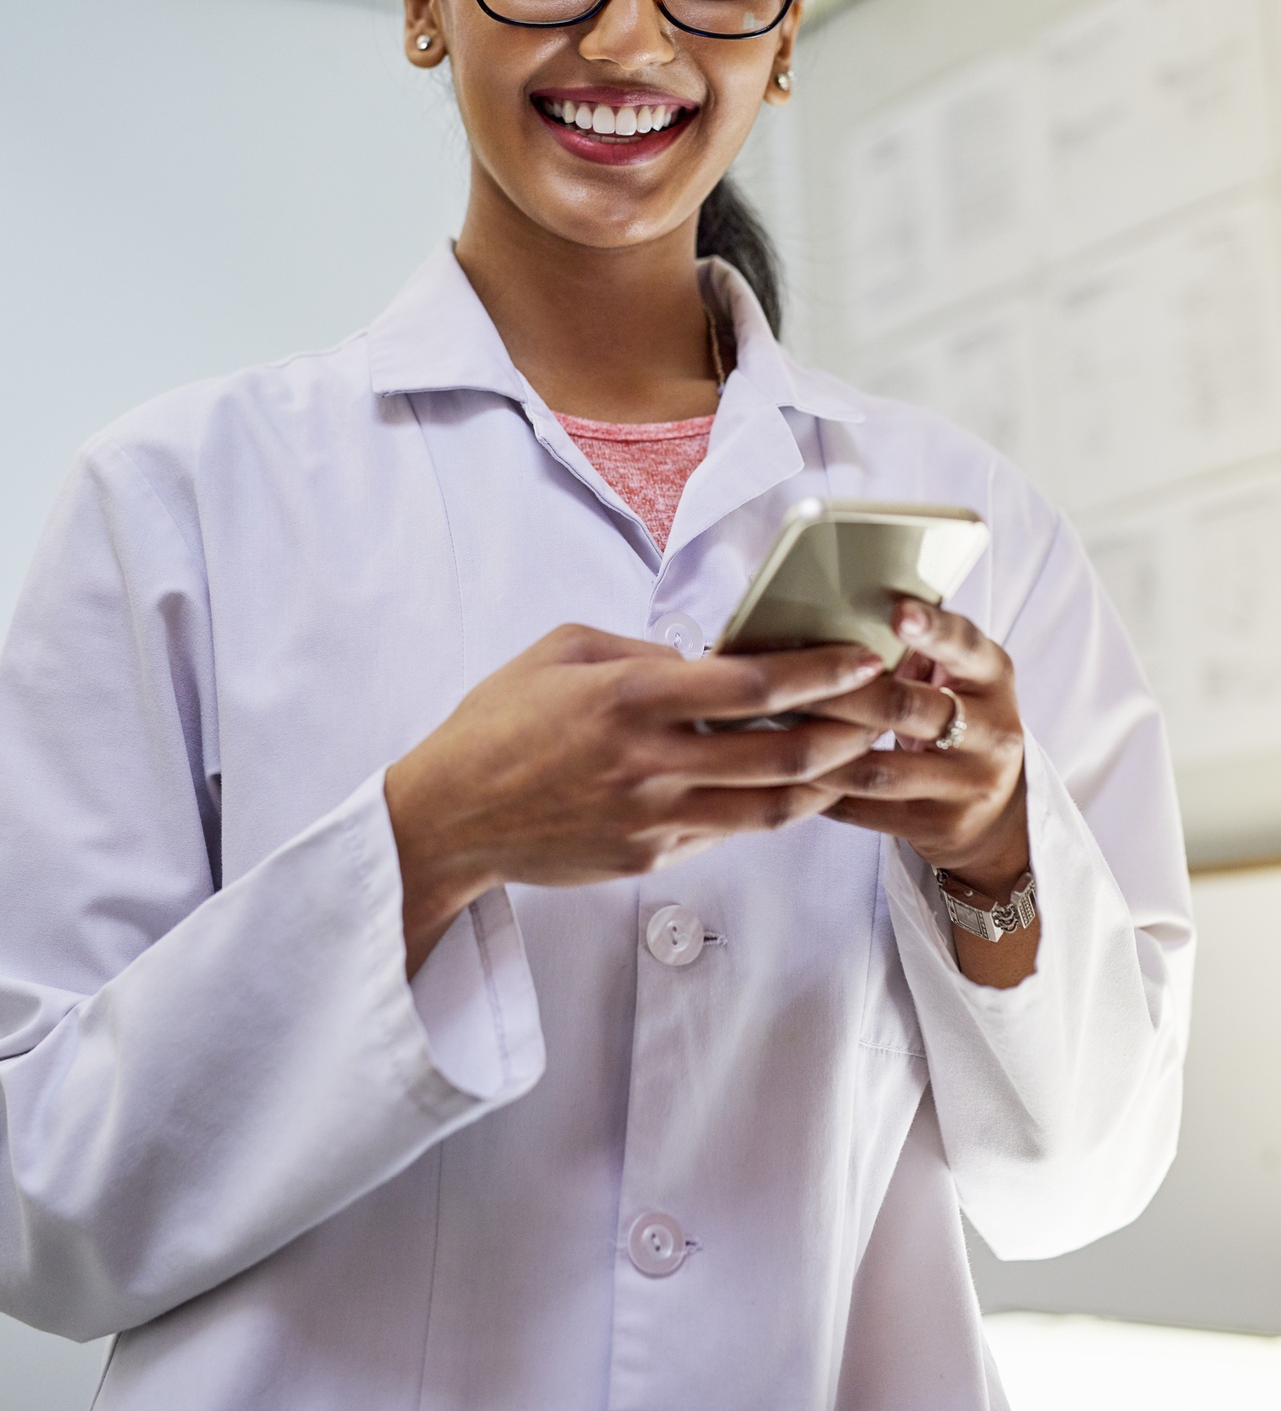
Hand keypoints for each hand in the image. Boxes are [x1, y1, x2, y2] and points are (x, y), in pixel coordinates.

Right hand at [385, 625, 883, 974]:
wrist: (449, 817)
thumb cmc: (500, 721)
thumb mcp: (563, 650)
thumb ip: (642, 649)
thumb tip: (708, 659)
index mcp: (632, 696)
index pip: (756, 684)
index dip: (823, 672)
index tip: (864, 658)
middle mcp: (651, 761)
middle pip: (783, 753)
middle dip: (848, 731)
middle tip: (885, 710)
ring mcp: (653, 819)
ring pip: (770, 808)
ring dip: (825, 782)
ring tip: (858, 755)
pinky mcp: (649, 858)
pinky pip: (727, 833)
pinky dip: (767, 809)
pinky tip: (788, 786)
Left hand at [809, 600, 1029, 901]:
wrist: (997, 810)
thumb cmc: (954, 717)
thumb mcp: (953, 676)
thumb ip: (912, 647)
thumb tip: (829, 611)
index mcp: (992, 675)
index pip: (965, 645)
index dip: (931, 630)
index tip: (898, 614)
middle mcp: (994, 730)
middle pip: (911, 708)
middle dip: (846, 696)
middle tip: (791, 683)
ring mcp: (972, 784)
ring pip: (883, 768)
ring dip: (821, 750)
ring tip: (774, 732)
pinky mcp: (944, 827)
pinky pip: (870, 812)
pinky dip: (824, 796)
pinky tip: (787, 779)